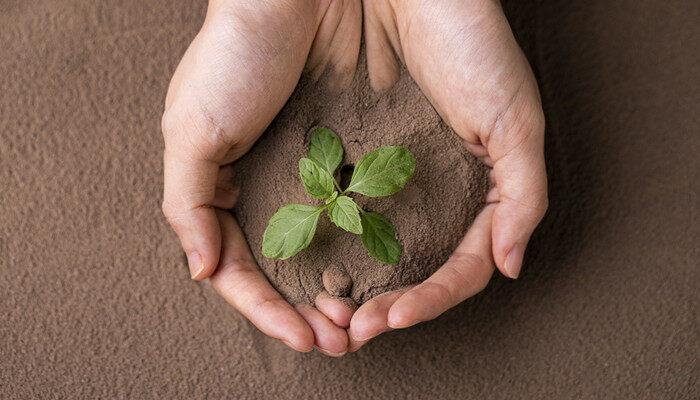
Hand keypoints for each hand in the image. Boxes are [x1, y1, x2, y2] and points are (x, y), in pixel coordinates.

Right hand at [161, 0, 361, 355]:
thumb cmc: (232, 57)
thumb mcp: (190, 130)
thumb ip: (187, 203)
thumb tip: (198, 271)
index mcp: (222, 189)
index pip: (238, 269)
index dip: (266, 309)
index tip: (301, 338)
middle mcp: (266, 188)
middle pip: (283, 269)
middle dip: (307, 310)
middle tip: (339, 341)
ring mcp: (308, 175)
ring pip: (320, 249)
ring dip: (337, 289)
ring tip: (360, 321)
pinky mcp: (347, 155)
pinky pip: (352, 215)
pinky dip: (361, 248)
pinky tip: (376, 273)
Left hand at [348, 0, 547, 349]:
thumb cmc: (470, 43)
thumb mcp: (514, 120)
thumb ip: (522, 195)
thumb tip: (511, 265)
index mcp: (474, 189)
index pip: (459, 266)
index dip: (429, 299)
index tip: (393, 317)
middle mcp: (430, 189)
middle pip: (412, 268)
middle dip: (386, 305)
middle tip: (354, 331)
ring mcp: (388, 176)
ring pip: (373, 251)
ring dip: (351, 288)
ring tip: (328, 316)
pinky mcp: (347, 155)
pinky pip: (334, 214)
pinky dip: (325, 248)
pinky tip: (309, 268)